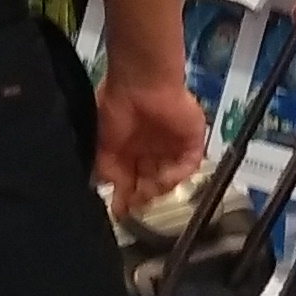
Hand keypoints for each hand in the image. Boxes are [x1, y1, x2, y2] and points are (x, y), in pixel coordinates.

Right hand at [97, 73, 208, 213]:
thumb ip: (108, 173)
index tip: (121, 212)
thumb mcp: (102, 147)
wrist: (139, 84)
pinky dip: (177, 175)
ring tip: (149, 191)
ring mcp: (174, 145)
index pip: (132, 180)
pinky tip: (164, 177)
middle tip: (137, 206)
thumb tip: (115, 193)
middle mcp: (152, 149)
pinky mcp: (193, 140)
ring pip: (171, 177)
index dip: (127, 197)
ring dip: (160, 188)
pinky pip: (189, 165)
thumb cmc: (115, 109)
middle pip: (152, 182)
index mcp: (131, 148)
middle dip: (144, 197)